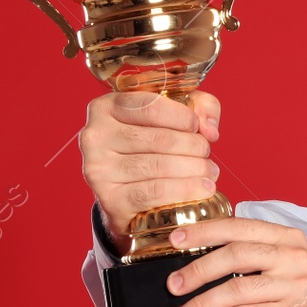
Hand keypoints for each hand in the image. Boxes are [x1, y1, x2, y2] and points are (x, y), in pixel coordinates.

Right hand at [78, 89, 221, 255]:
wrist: (125, 196)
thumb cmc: (149, 148)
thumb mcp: (172, 115)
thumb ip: (198, 107)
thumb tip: (210, 128)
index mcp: (105, 107)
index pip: (150, 107)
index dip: (182, 117)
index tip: (198, 128)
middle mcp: (95, 136)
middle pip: (159, 139)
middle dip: (193, 146)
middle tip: (207, 154)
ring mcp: (99, 169)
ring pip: (159, 166)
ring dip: (194, 170)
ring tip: (210, 172)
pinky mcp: (109, 199)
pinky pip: (154, 193)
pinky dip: (184, 191)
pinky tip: (202, 190)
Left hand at [163, 217, 306, 306]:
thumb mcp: (287, 269)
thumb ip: (255, 258)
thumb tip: (201, 261)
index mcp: (288, 239)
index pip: (240, 227)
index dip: (204, 232)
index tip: (176, 240)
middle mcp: (293, 257)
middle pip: (234, 255)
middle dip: (196, 270)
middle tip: (173, 286)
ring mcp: (294, 286)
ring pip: (235, 289)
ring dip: (200, 305)